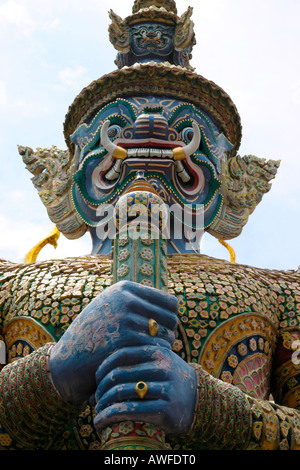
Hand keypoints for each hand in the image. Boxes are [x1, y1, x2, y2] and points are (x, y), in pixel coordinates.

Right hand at [49, 280, 177, 403]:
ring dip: (163, 350)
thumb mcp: (111, 309)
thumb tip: (175, 304)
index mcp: (125, 288)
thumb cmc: (95, 337)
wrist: (67, 362)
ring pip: (166, 336)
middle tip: (158, 350)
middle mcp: (125, 299)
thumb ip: (137, 302)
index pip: (170, 303)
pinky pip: (156, 350)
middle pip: (171, 319)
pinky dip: (155, 360)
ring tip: (150, 357)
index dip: (170, 320)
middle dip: (168, 336)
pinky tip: (145, 366)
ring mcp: (123, 318)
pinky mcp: (123, 341)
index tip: (163, 335)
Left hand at [93, 345, 196, 434]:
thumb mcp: (158, 363)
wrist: (199, 401)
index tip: (95, 380)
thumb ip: (135, 362)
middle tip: (95, 399)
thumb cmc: (169, 381)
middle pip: (119, 375)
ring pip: (122, 393)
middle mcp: (162, 367)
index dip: (103, 367)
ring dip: (103, 405)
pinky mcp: (166, 409)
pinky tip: (100, 422)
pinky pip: (130, 411)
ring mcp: (165, 388)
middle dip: (101, 389)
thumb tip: (98, 376)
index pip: (121, 355)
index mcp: (157, 352)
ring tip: (97, 412)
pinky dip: (109, 416)